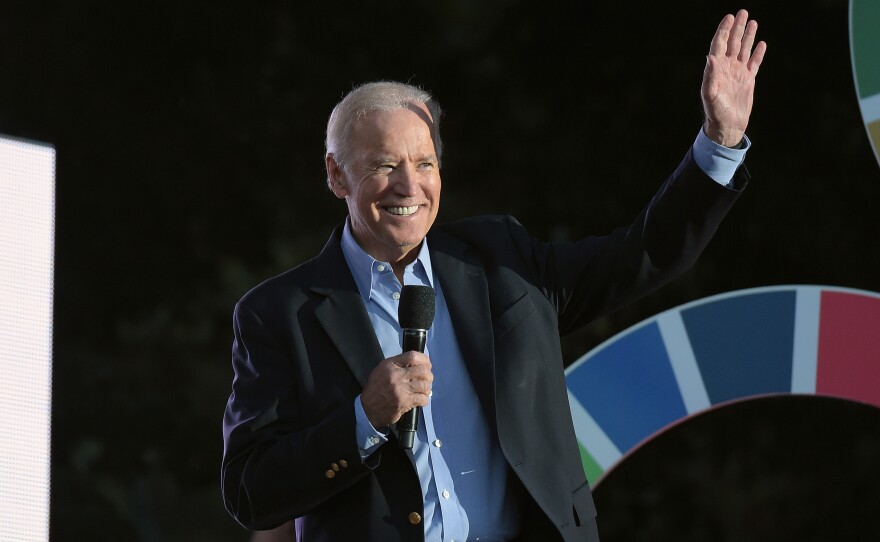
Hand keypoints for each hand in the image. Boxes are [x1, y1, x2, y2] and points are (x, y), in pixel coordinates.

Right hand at [361, 351, 432, 427]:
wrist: (367, 408)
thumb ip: (398, 365)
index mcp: (390, 365)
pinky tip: (420, 399)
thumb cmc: (376, 387)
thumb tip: (417, 363)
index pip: (412, 356)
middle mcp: (396, 376)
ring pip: (425, 385)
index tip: (427, 363)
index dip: (424, 359)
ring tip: (425, 390)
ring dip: (427, 388)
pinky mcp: (404, 402)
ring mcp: (401, 390)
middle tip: (427, 378)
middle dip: (429, 374)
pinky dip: (424, 399)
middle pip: (422, 370)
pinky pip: (422, 399)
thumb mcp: (382, 370)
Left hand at [701, 9, 766, 146]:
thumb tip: (710, 57)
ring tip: (753, 21)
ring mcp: (737, 73)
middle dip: (737, 28)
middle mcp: (726, 68)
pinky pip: (754, 63)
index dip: (724, 30)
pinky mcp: (748, 80)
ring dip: (747, 36)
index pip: (719, 44)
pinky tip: (762, 43)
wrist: (727, 126)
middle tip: (742, 12)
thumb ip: (710, 76)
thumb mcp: (710, 95)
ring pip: (743, 50)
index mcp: (716, 69)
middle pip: (732, 43)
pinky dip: (758, 53)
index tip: (729, 17)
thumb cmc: (716, 113)